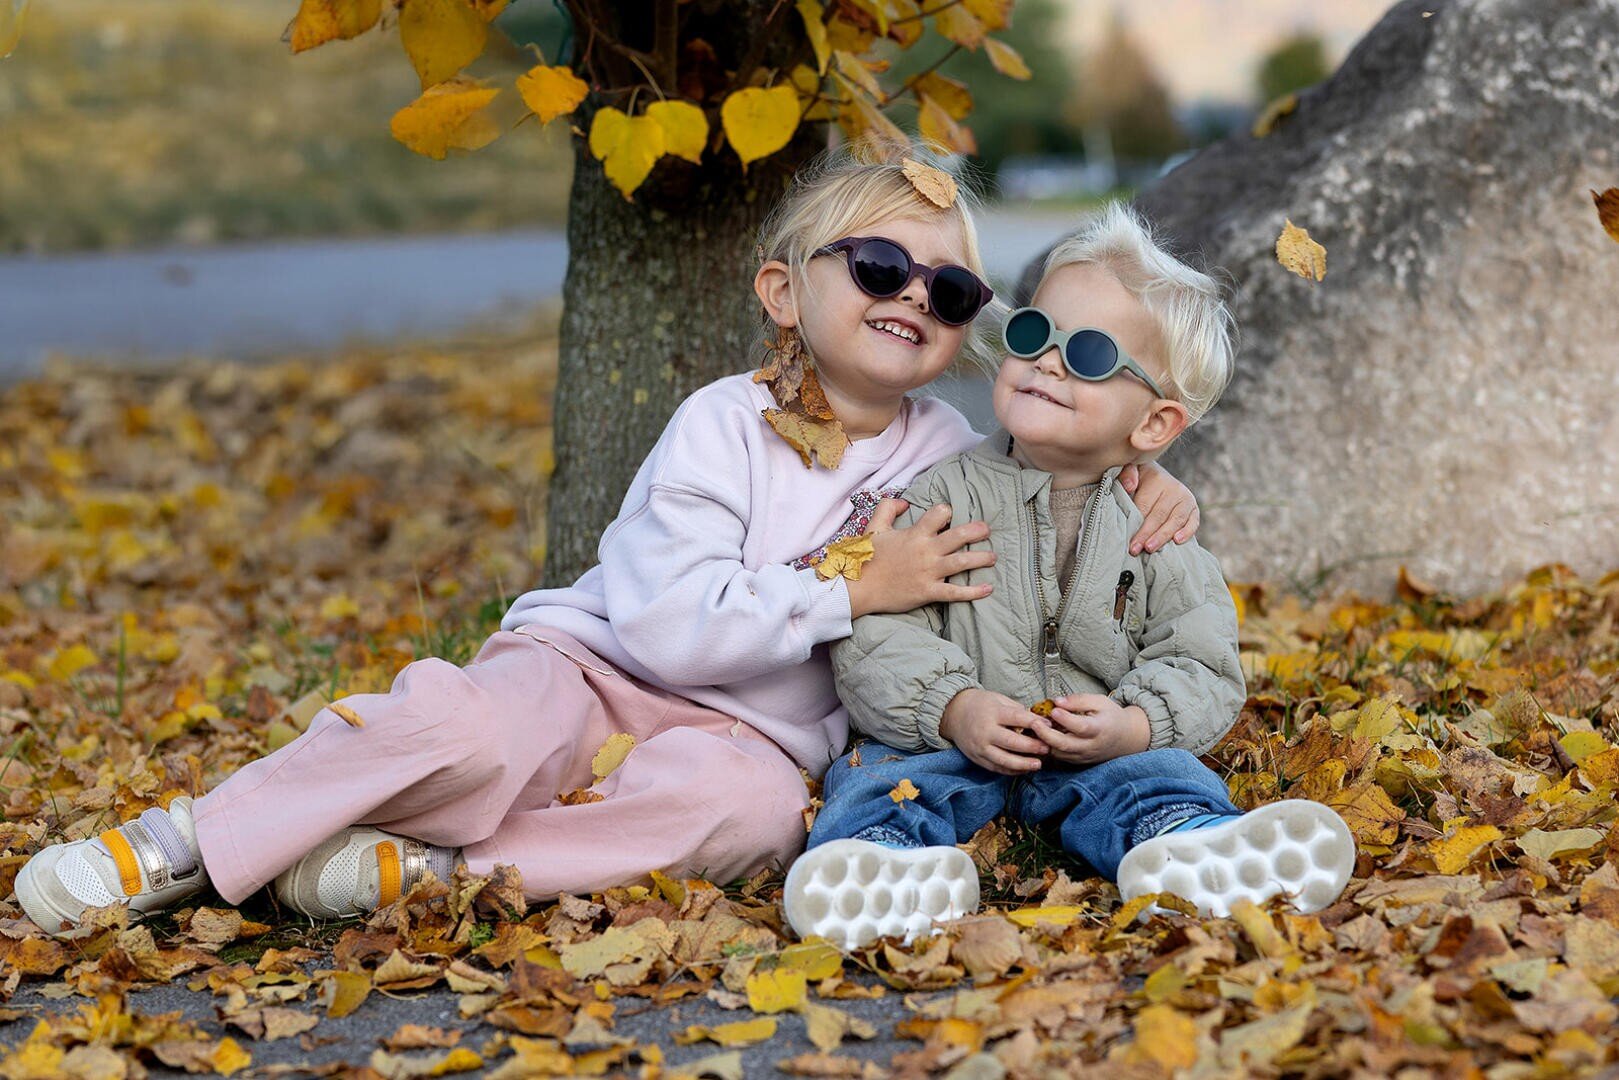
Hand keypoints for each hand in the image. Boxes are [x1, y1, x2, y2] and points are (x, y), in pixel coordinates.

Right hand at [846, 500, 996, 618]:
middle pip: (959, 536)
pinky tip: (988, 589)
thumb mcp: (874, 527)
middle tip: (987, 530)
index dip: (946, 512)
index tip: (950, 515)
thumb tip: (906, 501)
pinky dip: (973, 592)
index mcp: (915, 533)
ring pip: (962, 562)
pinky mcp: (928, 592)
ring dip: (981, 558)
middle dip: (977, 531)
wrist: (858, 587)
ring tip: (993, 557)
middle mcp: (925, 551)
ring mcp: (929, 572)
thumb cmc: (866, 557)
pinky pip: (955, 592)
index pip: (939, 514)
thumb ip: (888, 508)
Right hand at [938, 688, 1048, 774]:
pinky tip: (1023, 769)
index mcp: (993, 713)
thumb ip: (1017, 710)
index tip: (1049, 726)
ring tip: (1038, 764)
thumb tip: (1039, 721)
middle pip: (1012, 742)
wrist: (953, 713)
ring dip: (1023, 764)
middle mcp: (985, 731)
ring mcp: (980, 746)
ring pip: (1004, 759)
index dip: (1035, 723)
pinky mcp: (977, 758)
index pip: (1018, 718)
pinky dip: (1011, 770)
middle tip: (1047, 748)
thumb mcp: (998, 699)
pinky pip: (996, 768)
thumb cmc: (980, 704)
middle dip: (1032, 746)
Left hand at [1030, 694, 1150, 765]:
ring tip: (1034, 729)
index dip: (1066, 719)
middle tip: (1034, 722)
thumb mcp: (1099, 701)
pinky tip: (1040, 737)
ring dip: (1044, 743)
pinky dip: (1048, 748)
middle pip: (1066, 745)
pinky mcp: (1078, 762)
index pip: (1081, 727)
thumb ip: (1079, 700)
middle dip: (1047, 735)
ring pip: (1060, 753)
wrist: (1124, 738)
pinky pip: (1060, 757)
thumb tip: (1057, 701)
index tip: (1053, 710)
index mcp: (1100, 729)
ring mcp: (1084, 756)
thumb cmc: (1110, 716)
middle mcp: (1092, 746)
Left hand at [1118, 463, 1199, 555]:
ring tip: (1150, 548)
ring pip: (1175, 520)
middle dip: (1147, 533)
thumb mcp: (1131, 471)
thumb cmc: (1139, 478)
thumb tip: (1129, 486)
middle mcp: (1174, 488)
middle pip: (1159, 514)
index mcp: (1157, 479)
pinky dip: (1187, 532)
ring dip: (1163, 536)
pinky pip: (1193, 522)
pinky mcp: (1194, 509)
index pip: (1145, 504)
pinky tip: (1177, 541)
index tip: (1129, 539)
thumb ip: (1127, 474)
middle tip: (1136, 549)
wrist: (1156, 477)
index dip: (1136, 523)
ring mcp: (1186, 499)